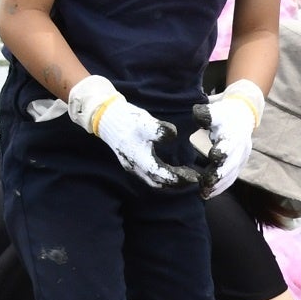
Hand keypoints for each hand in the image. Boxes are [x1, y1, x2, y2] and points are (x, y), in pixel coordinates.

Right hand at [67, 75, 197, 189]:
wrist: (106, 117)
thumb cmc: (127, 120)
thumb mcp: (145, 123)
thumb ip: (160, 131)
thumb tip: (173, 136)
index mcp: (140, 159)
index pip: (162, 175)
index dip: (178, 178)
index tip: (194, 177)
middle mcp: (135, 167)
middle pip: (158, 182)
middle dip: (176, 182)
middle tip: (193, 177)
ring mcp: (132, 166)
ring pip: (153, 181)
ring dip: (169, 181)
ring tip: (183, 175)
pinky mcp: (131, 162)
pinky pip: (148, 175)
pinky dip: (161, 176)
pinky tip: (168, 169)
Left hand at [189, 79, 265, 197]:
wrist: (242, 117)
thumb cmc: (225, 115)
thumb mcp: (216, 111)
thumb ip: (207, 114)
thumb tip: (197, 114)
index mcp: (235, 133)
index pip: (231, 143)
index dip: (223, 150)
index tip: (213, 157)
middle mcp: (241, 148)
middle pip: (232, 163)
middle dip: (220, 174)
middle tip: (206, 184)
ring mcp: (241, 158)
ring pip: (232, 174)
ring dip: (219, 184)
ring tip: (205, 193)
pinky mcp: (239, 166)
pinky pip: (231, 179)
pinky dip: (221, 187)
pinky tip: (209, 194)